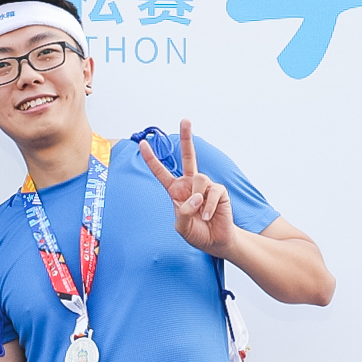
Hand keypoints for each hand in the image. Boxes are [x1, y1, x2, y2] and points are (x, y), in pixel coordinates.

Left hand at [142, 119, 234, 255]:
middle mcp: (190, 183)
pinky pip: (212, 191)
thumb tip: (196, 197)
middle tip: (185, 119)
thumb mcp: (181, 227)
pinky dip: (209, 206)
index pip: (161, 172)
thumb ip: (183, 212)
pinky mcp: (219, 190)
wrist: (216, 241)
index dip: (151, 159)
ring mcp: (205, 185)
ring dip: (198, 200)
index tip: (142, 143)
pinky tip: (209, 216)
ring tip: (202, 215)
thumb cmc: (196, 233)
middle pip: (189, 156)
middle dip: (187, 137)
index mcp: (175, 190)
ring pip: (199, 179)